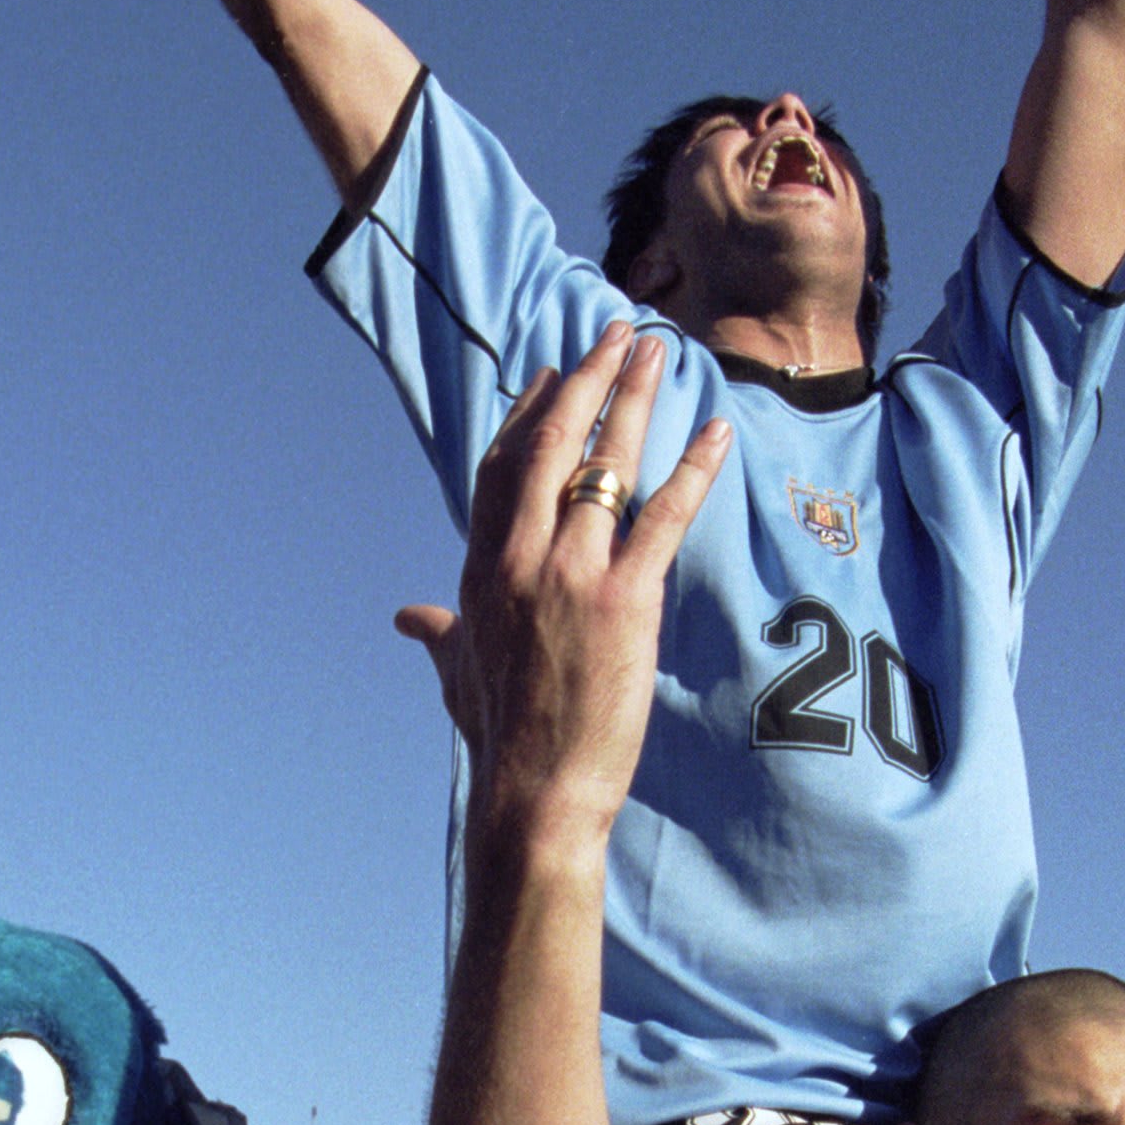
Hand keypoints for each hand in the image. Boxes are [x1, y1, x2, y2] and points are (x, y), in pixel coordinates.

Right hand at [396, 329, 727, 843]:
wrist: (532, 790)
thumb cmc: (500, 740)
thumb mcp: (457, 676)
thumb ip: (439, 635)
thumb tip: (407, 618)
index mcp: (480, 569)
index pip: (503, 466)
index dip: (531, 412)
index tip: (557, 372)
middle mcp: (519, 558)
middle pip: (552, 444)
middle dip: (587, 380)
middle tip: (618, 334)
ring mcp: (570, 573)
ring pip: (605, 463)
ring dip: (636, 400)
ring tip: (662, 353)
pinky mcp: (624, 598)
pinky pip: (665, 515)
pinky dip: (694, 468)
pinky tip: (717, 430)